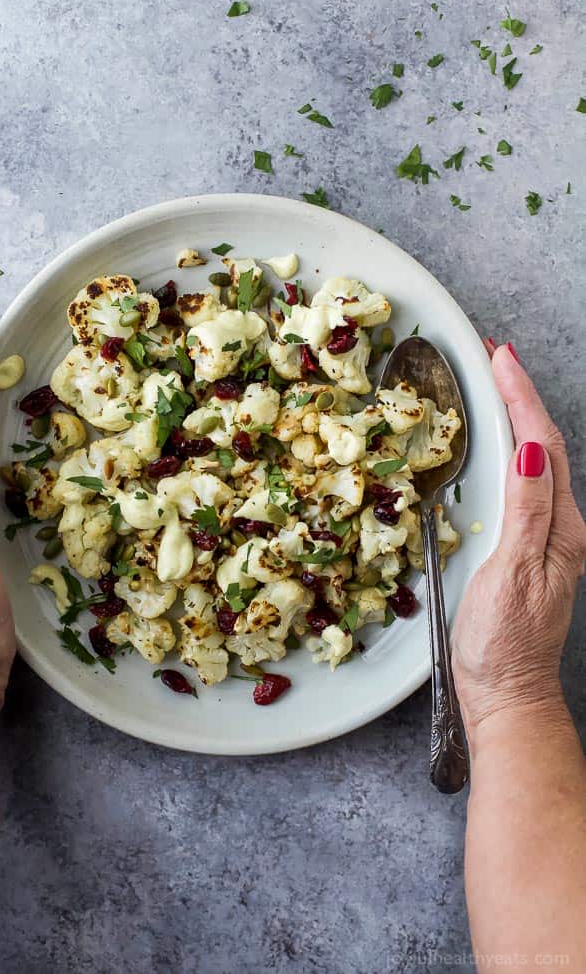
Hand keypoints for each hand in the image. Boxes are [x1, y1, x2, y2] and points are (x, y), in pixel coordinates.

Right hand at [452, 343, 585, 734]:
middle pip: (544, 444)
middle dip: (521, 395)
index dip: (521, 397)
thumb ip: (526, 511)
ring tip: (493, 386)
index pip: (542, 445)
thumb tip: (534, 450)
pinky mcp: (523, 547)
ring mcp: (543, 536)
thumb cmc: (504, 643)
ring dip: (515, 417)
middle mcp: (558, 525)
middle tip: (494, 358)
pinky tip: (491, 444)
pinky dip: (506, 450)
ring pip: (534, 461)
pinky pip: (519, 484)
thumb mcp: (513, 575)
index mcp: (560, 527)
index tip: (500, 359)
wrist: (505, 692)